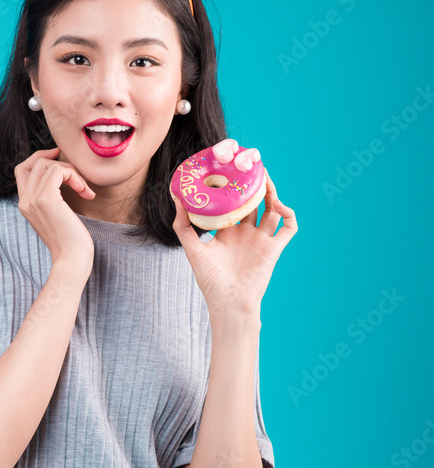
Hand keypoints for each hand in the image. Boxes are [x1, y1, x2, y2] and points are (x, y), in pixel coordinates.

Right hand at [14, 147, 95, 270]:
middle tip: (78, 178)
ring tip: (84, 189)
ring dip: (71, 171)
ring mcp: (33, 199)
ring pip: (48, 165)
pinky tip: (85, 192)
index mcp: (25, 205)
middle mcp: (25, 201)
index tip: (57, 155)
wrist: (72, 260)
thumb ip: (52, 198)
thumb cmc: (70, 243)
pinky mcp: (46, 199)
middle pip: (35, 163)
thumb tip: (63, 176)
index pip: (22, 169)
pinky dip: (74, 176)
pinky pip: (58, 171)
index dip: (39, 157)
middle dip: (59, 164)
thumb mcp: (57, 216)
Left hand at [171, 139, 297, 319]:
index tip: (231, 171)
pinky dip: (288, 213)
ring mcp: (261, 240)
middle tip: (251, 165)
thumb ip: (183, 226)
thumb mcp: (193, 249)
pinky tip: (277, 204)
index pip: (233, 204)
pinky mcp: (274, 249)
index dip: (234, 189)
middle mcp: (246, 234)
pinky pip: (289, 227)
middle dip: (254, 185)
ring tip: (265, 177)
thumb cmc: (210, 280)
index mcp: (228, 232)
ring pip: (272, 210)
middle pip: (254, 203)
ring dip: (272, 193)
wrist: (229, 301)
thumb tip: (177, 200)